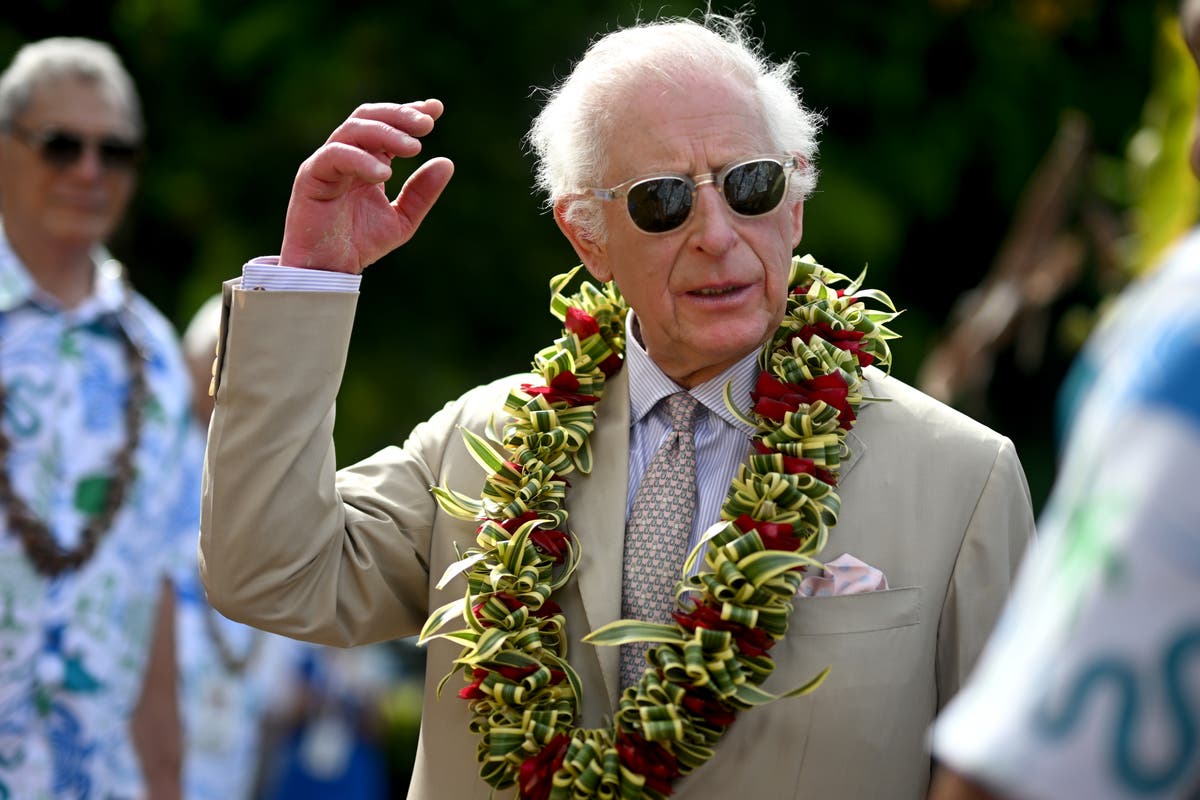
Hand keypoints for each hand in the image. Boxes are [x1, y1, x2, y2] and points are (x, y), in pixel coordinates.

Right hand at [279, 100, 454, 273]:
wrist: (330, 270)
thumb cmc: (360, 243)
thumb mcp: (402, 219)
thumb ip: (421, 193)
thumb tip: (447, 162)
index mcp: (366, 161)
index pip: (386, 124)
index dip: (409, 111)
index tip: (436, 108)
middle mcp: (345, 156)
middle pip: (368, 117)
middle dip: (399, 116)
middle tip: (426, 125)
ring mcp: (326, 163)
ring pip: (353, 130)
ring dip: (385, 134)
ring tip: (413, 148)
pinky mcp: (310, 176)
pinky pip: (334, 156)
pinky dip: (361, 159)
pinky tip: (385, 173)